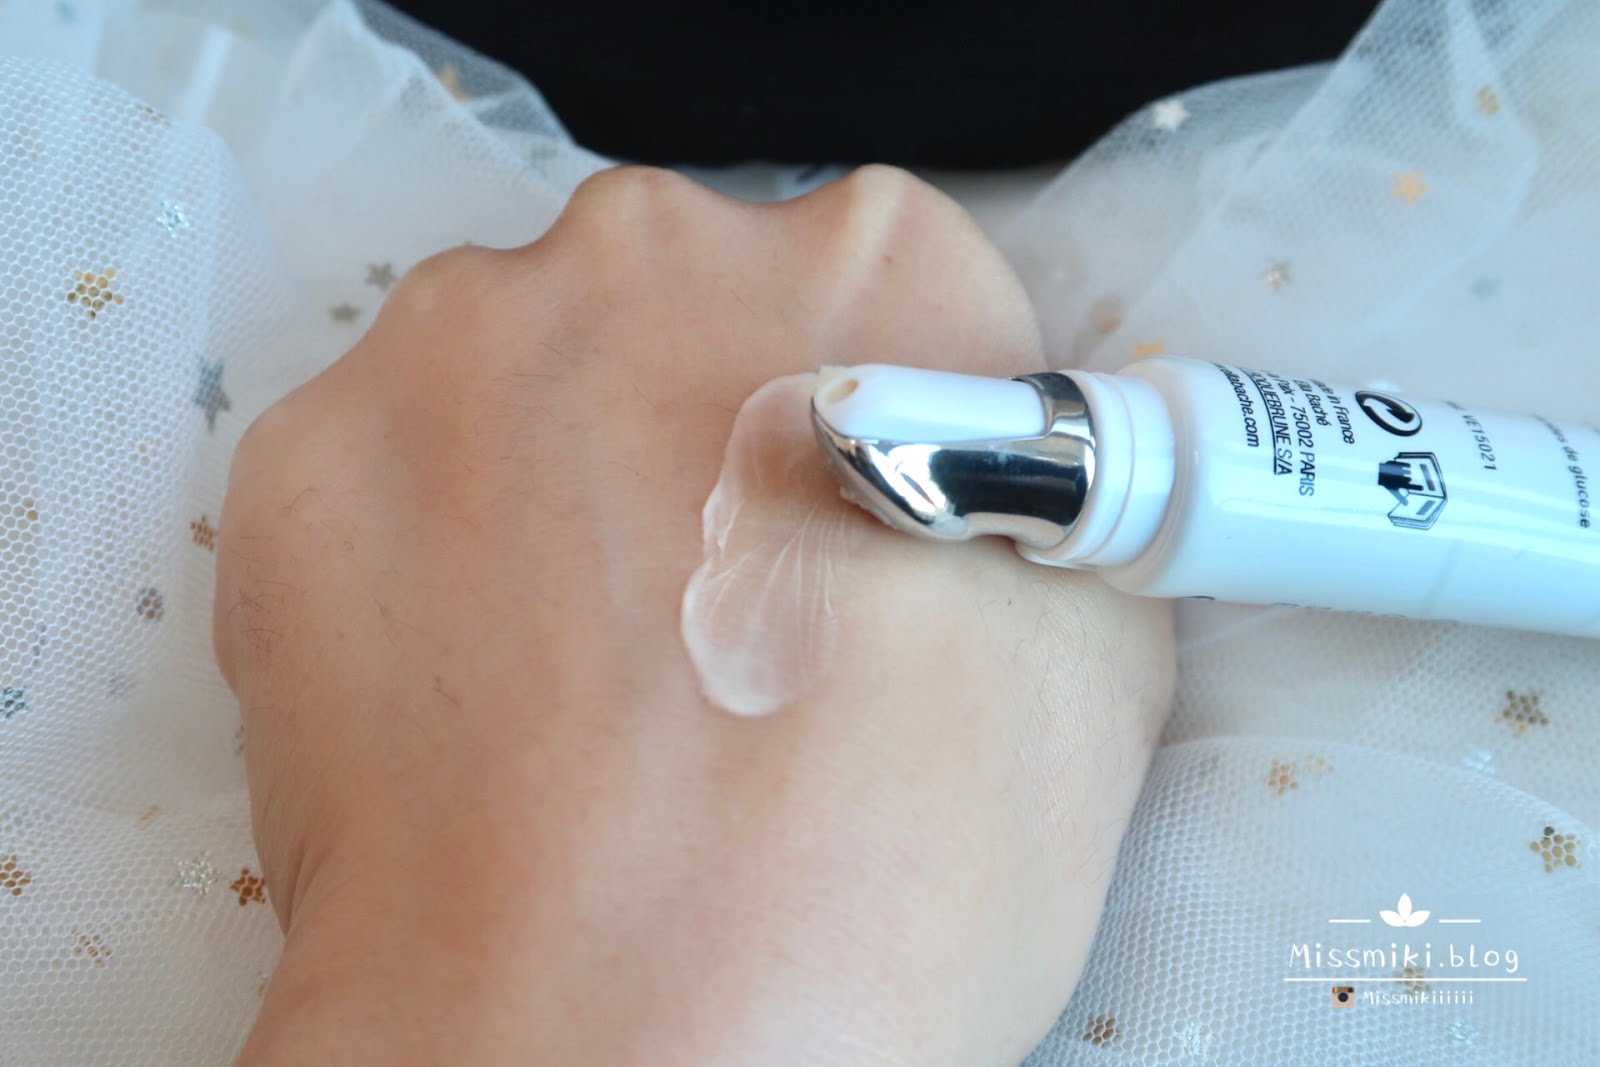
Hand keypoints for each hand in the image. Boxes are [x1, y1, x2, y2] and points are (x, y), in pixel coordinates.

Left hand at [216, 165, 1174, 1065]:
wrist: (618, 1034)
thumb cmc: (888, 864)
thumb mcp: (1088, 672)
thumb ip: (1039, 513)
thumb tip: (991, 492)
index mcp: (878, 269)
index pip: (888, 296)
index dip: (877, 434)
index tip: (847, 540)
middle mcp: (659, 247)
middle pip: (692, 304)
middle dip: (703, 423)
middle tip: (707, 610)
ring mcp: (456, 341)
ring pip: (523, 373)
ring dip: (551, 475)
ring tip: (576, 671)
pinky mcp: (304, 456)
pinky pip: (389, 474)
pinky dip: (420, 556)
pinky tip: (469, 693)